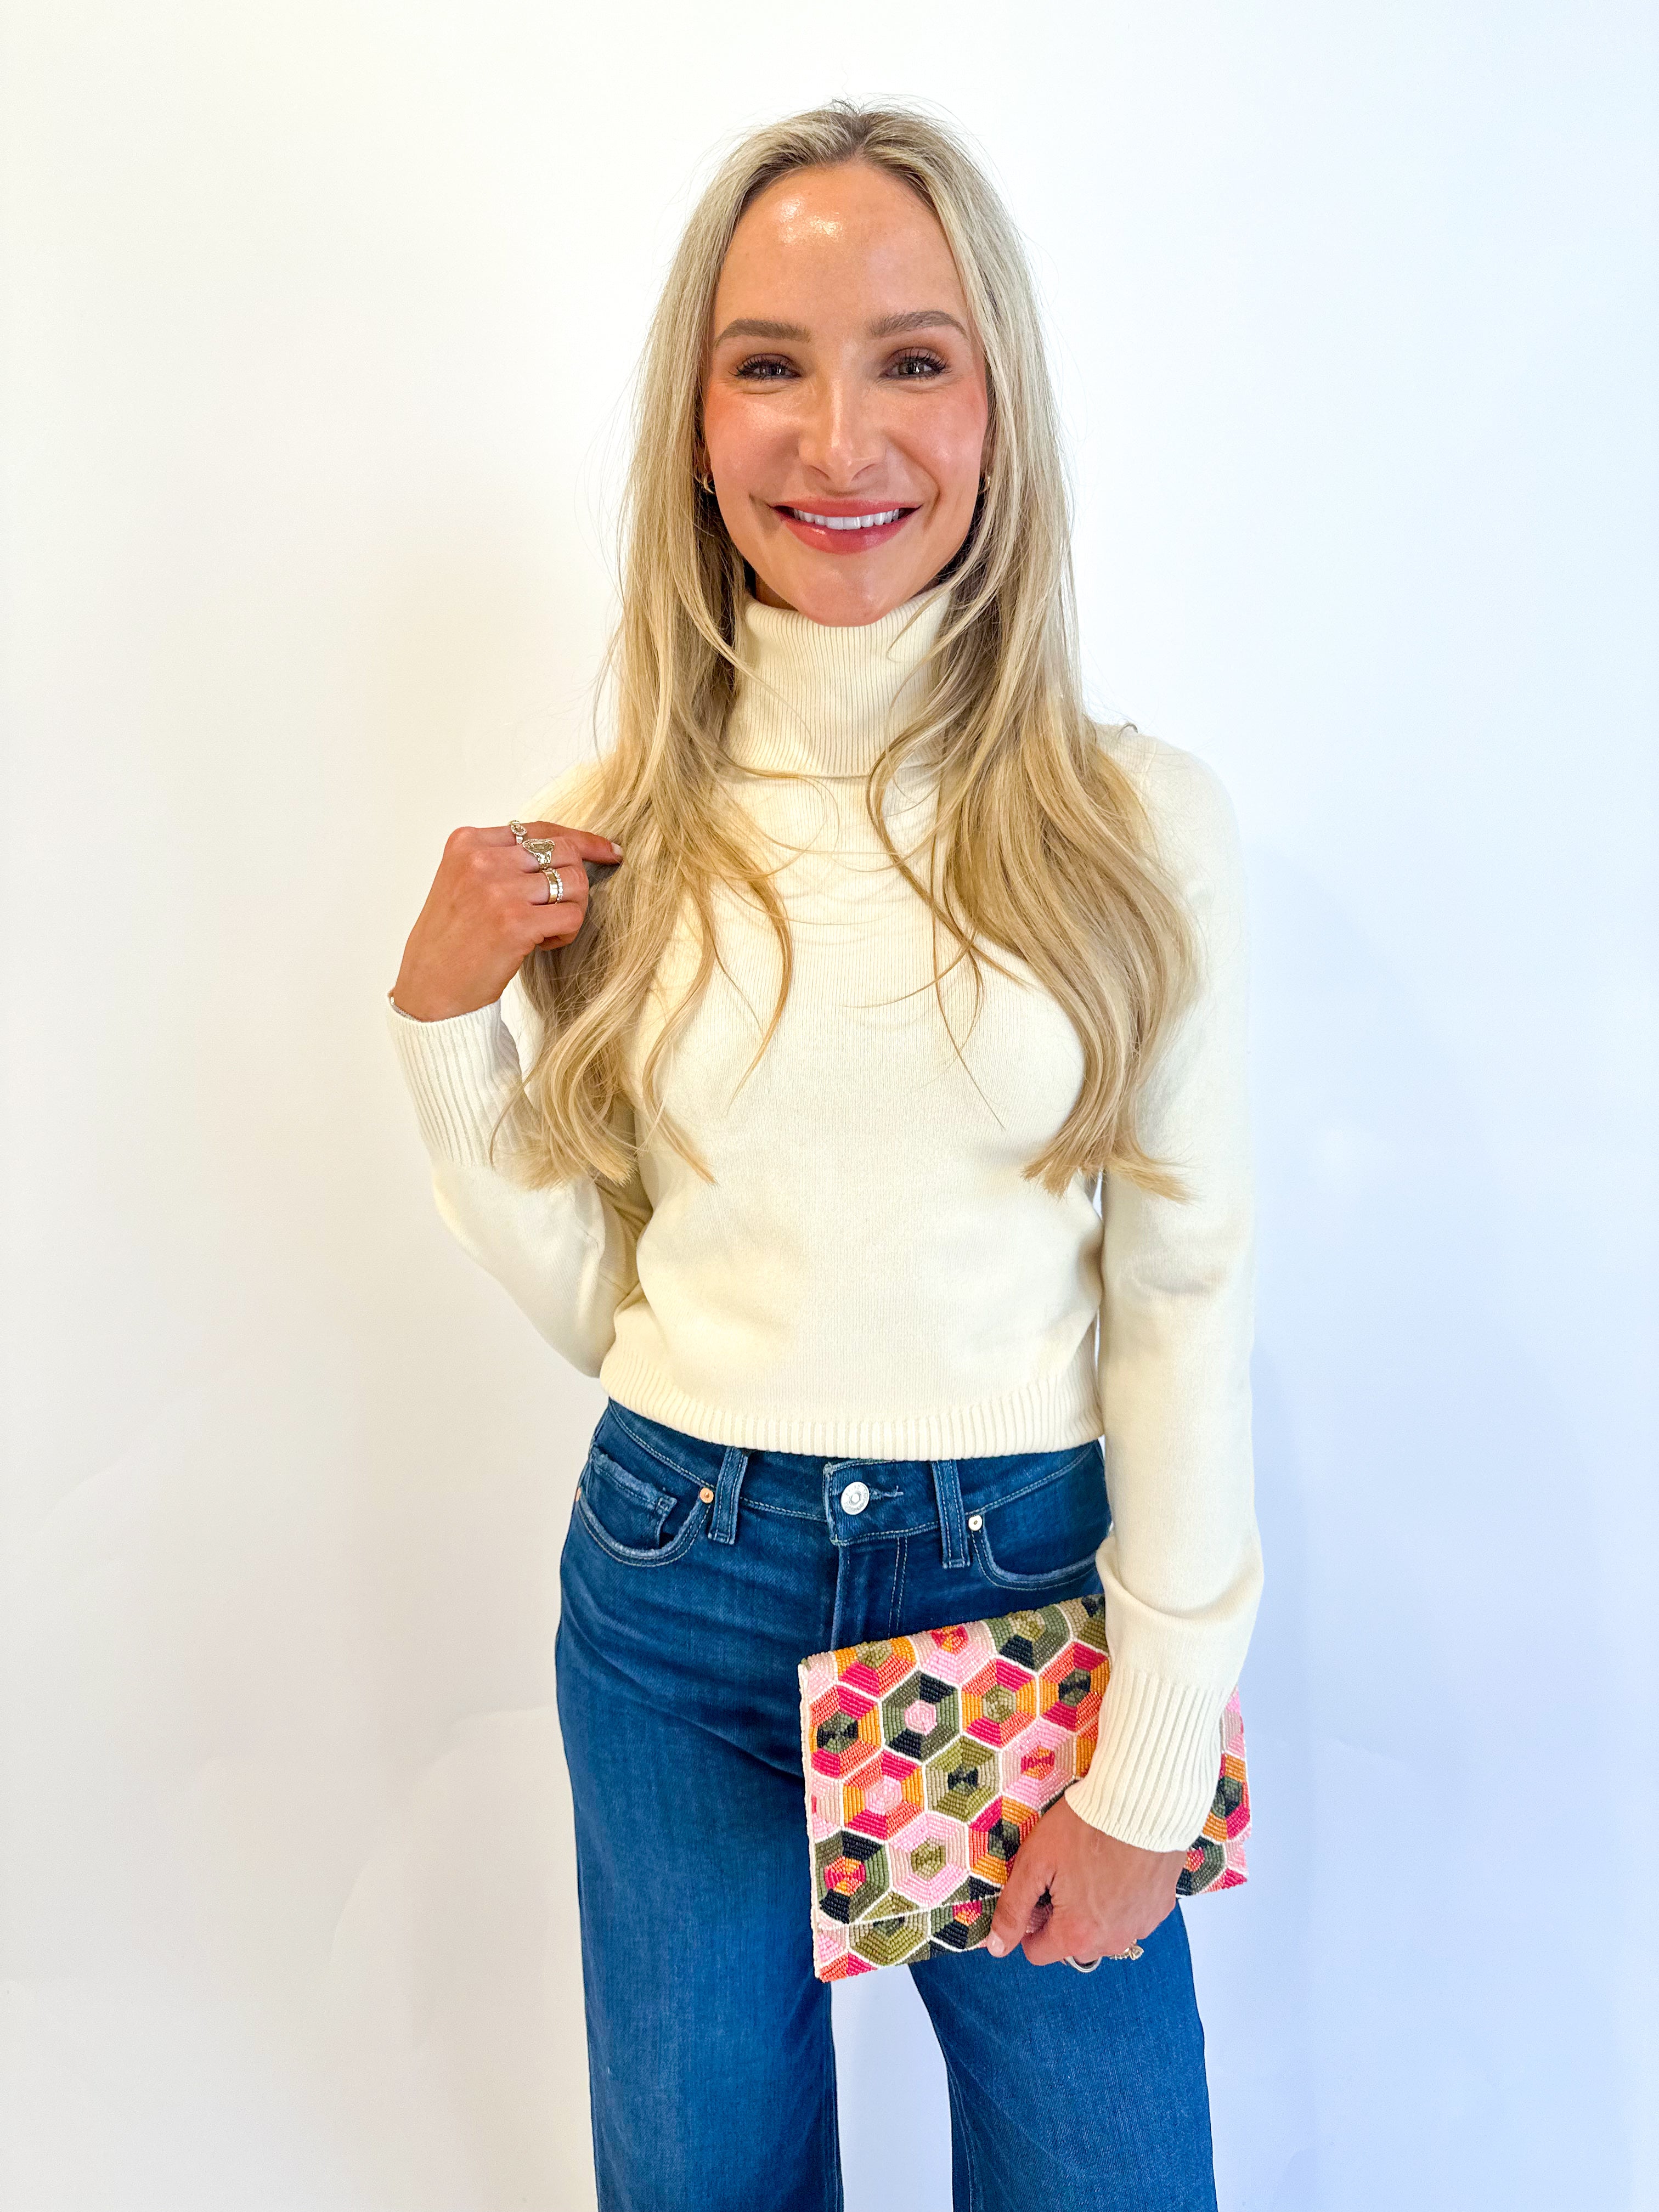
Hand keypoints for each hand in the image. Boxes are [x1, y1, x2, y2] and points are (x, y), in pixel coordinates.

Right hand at [390, 820, 621, 1021]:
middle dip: (579, 879)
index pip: (540, 829)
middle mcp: (482, 860)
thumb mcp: (463, 883)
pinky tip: (543, 945)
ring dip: (573, 909)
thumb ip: (501, 860)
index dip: (581, 839)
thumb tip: (562, 850)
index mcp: (467, 842)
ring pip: (575, 881)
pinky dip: (567, 933)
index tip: (607, 850)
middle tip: (568, 906)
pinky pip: (572, 916)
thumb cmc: (450, 942)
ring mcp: (499, 889)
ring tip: (547, 930)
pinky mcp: (515, 923)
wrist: (429, 990)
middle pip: (564, 850)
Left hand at [986, 1796, 1185, 1966]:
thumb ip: (1013, 1909)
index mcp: (1078, 1935)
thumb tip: (996, 1947)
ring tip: (1094, 1866)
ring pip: (1103, 1931)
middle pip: (1072, 1942)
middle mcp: (1112, 1941)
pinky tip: (1120, 1867)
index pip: (1038, 1952)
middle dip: (1063, 1916)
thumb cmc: (1087, 1827)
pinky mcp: (1160, 1908)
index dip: (1029, 1921)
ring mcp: (1140, 1926)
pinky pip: (1131, 1915)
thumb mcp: (1035, 1863)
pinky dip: (1122, 1899)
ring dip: (1095, 1910)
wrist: (1142, 1803)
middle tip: (1065, 1873)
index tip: (1036, 1891)